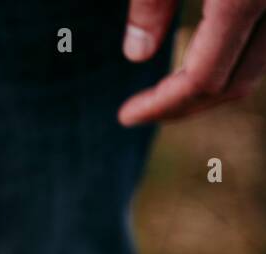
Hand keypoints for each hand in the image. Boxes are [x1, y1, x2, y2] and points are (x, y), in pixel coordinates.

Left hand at [119, 0, 265, 124]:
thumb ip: (151, 3)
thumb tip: (136, 55)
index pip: (203, 77)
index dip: (161, 104)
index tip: (127, 116)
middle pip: (235, 82)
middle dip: (185, 105)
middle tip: (141, 111)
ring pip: (255, 65)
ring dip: (211, 85)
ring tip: (164, 91)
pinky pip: (263, 42)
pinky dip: (231, 59)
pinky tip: (195, 58)